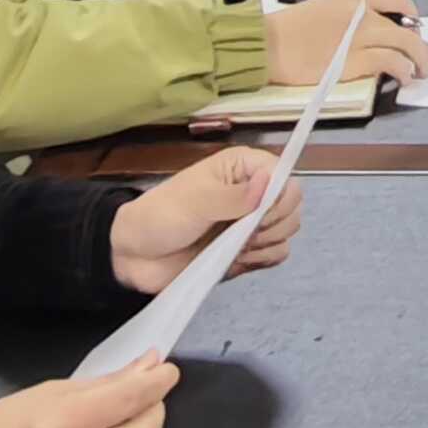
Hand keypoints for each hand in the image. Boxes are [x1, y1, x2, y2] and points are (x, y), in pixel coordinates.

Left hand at [110, 141, 315, 290]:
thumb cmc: (160, 217)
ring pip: (288, 231)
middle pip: (292, 205)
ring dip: (268, 242)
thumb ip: (232, 196)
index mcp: (242, 168)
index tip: (257, 214)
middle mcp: (252, 192)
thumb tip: (268, 183)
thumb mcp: (194, 202)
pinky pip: (277, 254)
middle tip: (243, 232)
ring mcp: (250, 223)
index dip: (278, 197)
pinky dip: (265, 259)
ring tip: (237, 246)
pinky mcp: (247, 251)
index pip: (284, 175)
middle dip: (274, 223)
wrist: (135, 255)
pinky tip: (241, 258)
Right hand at [263, 0, 427, 94]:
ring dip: (420, 60)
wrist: (267, 44)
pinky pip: (391, 64)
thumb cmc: (289, 29)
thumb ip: (350, 16)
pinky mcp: (355, 61)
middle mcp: (362, 13)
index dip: (411, 15)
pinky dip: (403, 71)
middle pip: (406, 27)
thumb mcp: (324, 8)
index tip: (414, 28)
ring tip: (422, 72)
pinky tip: (404, 79)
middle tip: (427, 59)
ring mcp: (360, 37)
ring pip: (405, 45)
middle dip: (421, 45)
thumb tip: (372, 31)